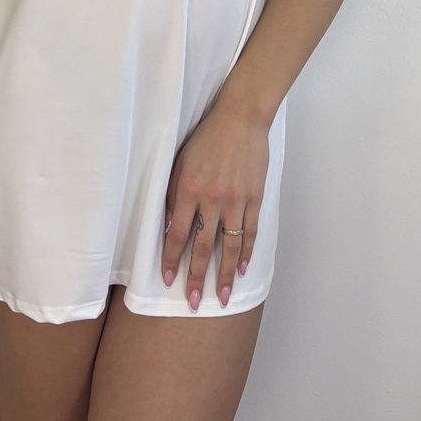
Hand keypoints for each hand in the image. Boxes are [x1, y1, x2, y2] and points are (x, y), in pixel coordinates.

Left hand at [161, 103, 269, 310]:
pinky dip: (246, 253)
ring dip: (223, 274)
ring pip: (229, 246)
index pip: (177, 233)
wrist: (241, 119)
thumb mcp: (180, 162)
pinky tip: (241, 269)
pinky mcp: (254, 198)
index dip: (171, 259)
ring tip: (222, 297)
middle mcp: (212, 199)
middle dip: (197, 277)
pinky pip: (249, 232)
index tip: (167, 279)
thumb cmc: (207, 138)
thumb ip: (174, 194)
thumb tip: (171, 225)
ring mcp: (236, 200)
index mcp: (189, 190)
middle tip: (195, 302)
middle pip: (203, 247)